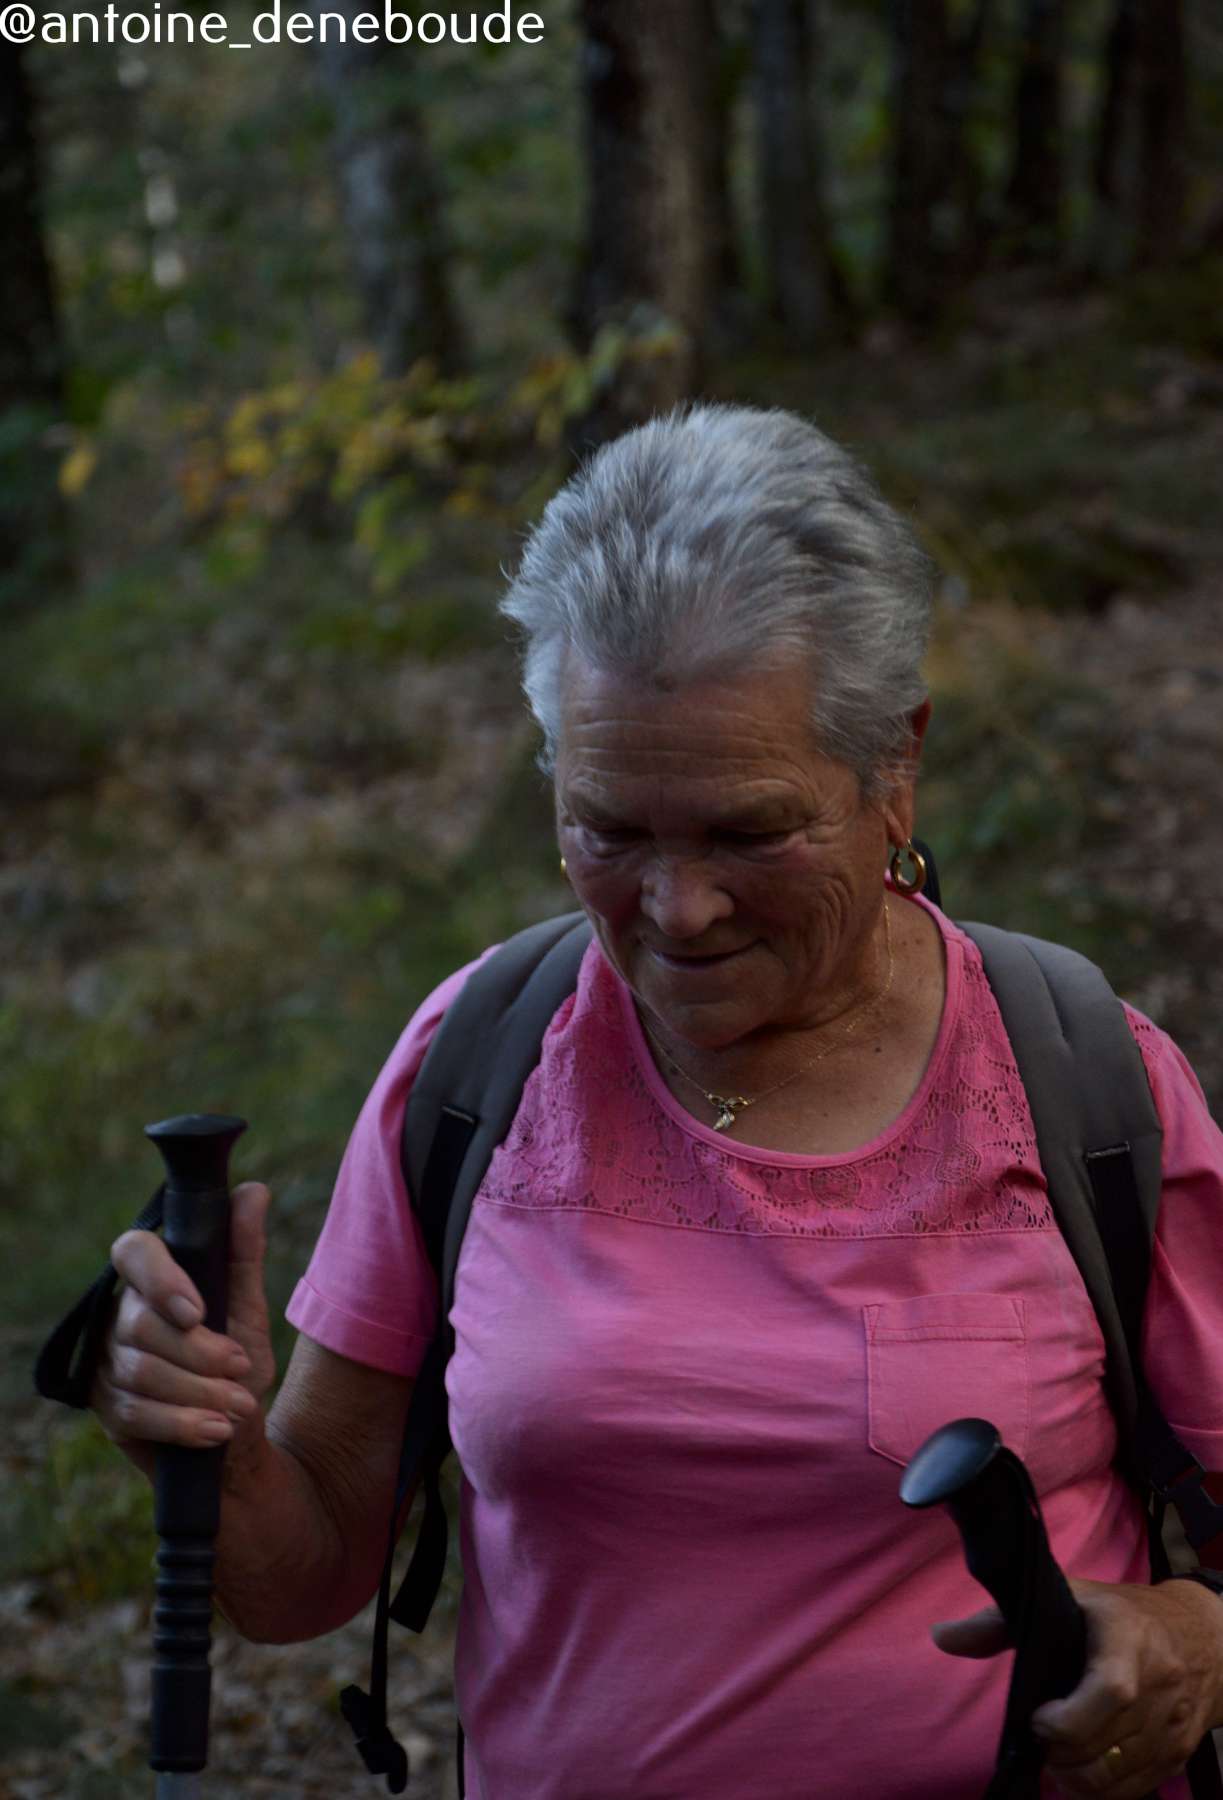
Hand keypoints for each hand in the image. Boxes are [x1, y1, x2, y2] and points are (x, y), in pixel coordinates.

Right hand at [91, 1182, 277, 1478]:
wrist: (235, 1433)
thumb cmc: (238, 1361)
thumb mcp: (248, 1306)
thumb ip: (243, 1252)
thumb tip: (252, 1191)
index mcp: (150, 1279)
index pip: (133, 1252)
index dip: (160, 1279)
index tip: (198, 1312)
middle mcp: (118, 1314)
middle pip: (142, 1324)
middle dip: (200, 1353)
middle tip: (243, 1369)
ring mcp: (106, 1362)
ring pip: (141, 1372)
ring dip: (199, 1392)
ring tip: (241, 1406)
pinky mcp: (105, 1407)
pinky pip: (136, 1413)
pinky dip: (182, 1424)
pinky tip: (218, 1429)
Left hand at [933, 1577, 1222, 1796]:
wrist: (1203, 1638)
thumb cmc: (1120, 1615)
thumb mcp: (1068, 1599)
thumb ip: (1001, 1622)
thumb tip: (940, 1637)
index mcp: (1128, 1641)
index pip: (1109, 1692)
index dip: (1066, 1719)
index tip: (1038, 1715)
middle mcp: (1157, 1687)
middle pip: (1102, 1748)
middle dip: (1058, 1752)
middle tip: (1040, 1732)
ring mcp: (1169, 1727)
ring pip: (1112, 1780)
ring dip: (1073, 1775)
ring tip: (1058, 1747)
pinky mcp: (1175, 1757)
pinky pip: (1129, 1792)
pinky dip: (1098, 1788)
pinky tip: (1083, 1761)